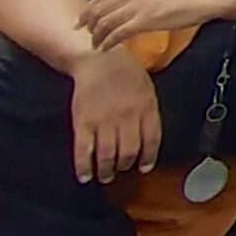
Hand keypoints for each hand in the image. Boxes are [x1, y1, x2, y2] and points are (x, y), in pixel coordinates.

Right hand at [69, 54, 162, 183]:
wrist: (99, 58)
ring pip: (107, 155)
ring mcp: (104, 120)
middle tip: (121, 170)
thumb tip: (149, 141)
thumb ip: (149, 113)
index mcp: (146, 107)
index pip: (151, 141)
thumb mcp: (147, 89)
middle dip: (125, 166)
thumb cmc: (126, 73)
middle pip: (128, 152)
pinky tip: (85, 176)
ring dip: (106, 171)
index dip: (148, 158)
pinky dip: (84, 167)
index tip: (144, 168)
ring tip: (105, 176)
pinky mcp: (83, 122)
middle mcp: (127, 116)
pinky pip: (83, 150)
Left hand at [83, 0, 222, 50]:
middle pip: (100, 8)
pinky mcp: (144, 20)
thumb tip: (128, 8)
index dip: (89, 8)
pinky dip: (109, 41)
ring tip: (96, 43)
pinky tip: (106, 48)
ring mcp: (138, 5)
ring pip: (106, 21)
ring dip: (98, 35)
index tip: (82, 18)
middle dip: (88, 22)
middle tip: (85, 33)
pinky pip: (118, 33)